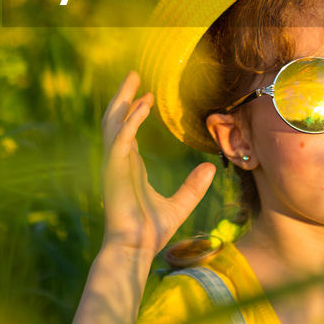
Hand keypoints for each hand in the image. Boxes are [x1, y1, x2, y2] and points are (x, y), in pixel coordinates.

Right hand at [100, 71, 216, 258]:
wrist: (134, 250)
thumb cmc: (150, 232)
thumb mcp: (180, 205)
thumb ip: (193, 186)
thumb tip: (209, 168)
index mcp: (130, 167)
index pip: (128, 130)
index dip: (135, 110)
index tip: (147, 94)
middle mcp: (119, 161)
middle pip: (116, 119)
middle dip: (123, 96)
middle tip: (133, 74)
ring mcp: (114, 164)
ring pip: (113, 122)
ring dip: (123, 99)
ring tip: (133, 79)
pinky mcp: (114, 170)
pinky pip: (121, 138)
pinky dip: (131, 119)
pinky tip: (143, 104)